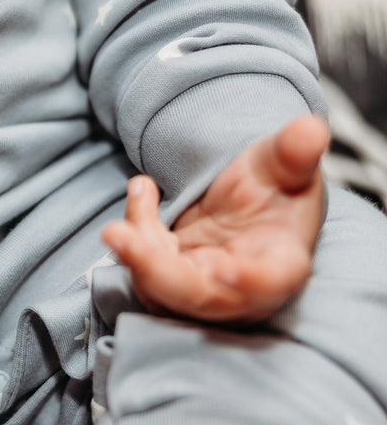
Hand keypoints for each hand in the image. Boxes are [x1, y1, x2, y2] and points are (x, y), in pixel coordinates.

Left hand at [101, 115, 328, 323]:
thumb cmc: (273, 189)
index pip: (270, 282)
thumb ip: (294, 151)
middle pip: (196, 296)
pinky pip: (141, 270)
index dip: (251, 281)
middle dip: (152, 268)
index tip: (228, 268)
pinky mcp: (169, 286)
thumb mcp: (284, 164)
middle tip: (115, 233)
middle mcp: (240, 291)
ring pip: (158, 287)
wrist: (243, 202)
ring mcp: (201, 291)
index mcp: (281, 263)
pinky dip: (132, 235)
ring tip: (141, 192)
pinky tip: (143, 192)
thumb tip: (309, 128)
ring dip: (135, 248)